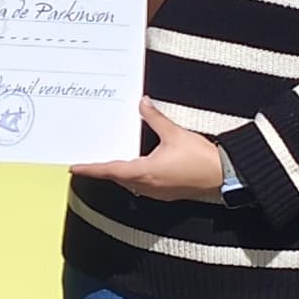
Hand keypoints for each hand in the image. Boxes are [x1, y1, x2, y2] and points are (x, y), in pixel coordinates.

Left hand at [72, 111, 230, 202]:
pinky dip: (134, 177)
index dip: (91, 168)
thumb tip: (143, 104)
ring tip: (109, 162)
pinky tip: (137, 167)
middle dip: (104, 170)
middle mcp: (147, 186)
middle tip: (89, 162)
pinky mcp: (167, 193)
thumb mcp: (174, 133)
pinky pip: (143, 186)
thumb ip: (155, 118)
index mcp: (144, 173)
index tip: (75, 167)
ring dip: (119, 174)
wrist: (224, 175)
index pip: (110, 170)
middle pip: (118, 178)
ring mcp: (157, 192)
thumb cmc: (201, 158)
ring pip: (130, 184)